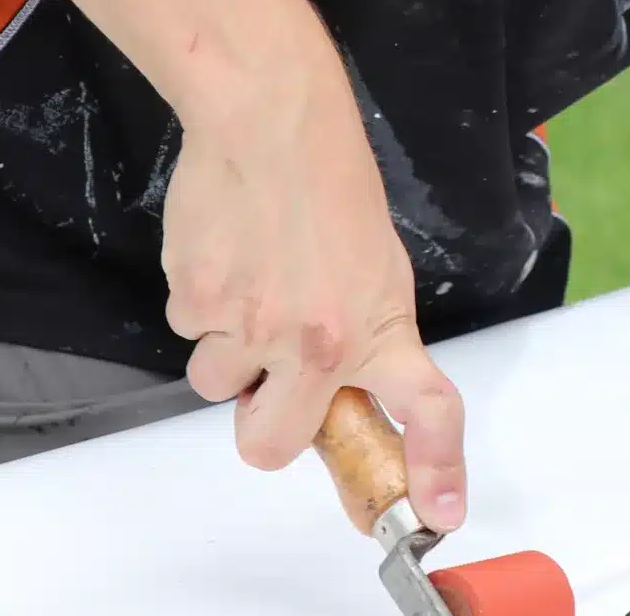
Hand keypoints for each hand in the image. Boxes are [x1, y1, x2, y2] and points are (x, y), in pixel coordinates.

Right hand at [161, 77, 467, 533]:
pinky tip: (225, 250)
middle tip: (270, 381)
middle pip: (271, 446)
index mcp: (377, 326)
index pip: (425, 411)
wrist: (271, 119)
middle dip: (264, 426)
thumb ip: (359, 330)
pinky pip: (190, 330)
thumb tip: (333, 381)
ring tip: (248, 280)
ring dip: (227, 350)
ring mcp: (252, 328)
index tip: (439, 511)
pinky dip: (201, 302)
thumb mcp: (375, 261)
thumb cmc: (328, 176)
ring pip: (217, 385)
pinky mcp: (197, 304)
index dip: (435, 471)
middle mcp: (316, 342)